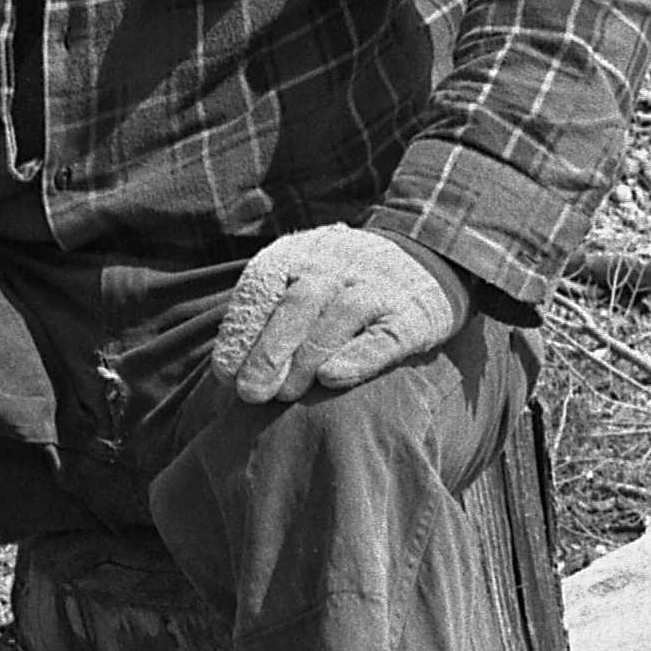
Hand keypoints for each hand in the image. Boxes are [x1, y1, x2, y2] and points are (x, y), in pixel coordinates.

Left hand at [211, 226, 466, 404]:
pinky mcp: (412, 315)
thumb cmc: (339, 286)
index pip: (262, 286)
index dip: (241, 330)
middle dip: (270, 351)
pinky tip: (333, 378)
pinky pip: (385, 336)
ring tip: (285, 396)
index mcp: (299, 254)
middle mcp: (336, 264)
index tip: (226, 373)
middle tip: (251, 393)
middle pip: (298, 304)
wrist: (423, 256)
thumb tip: (228, 374)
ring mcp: (377, 287)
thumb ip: (266, 314)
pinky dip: (358, 357)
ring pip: (338, 318)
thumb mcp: (299, 278)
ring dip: (307, 359)